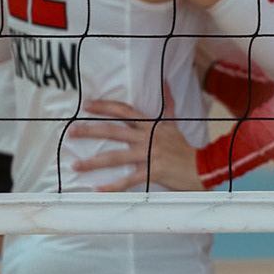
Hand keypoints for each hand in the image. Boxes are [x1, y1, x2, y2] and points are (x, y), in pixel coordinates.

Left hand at [68, 86, 206, 192]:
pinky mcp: (152, 173)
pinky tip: (97, 190)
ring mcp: (149, 155)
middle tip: (71, 132)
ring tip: (76, 165)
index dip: (105, 106)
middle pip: (114, 131)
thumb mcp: (174, 124)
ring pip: (116, 157)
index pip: (124, 111)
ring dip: (94, 162)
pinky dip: (112, 187)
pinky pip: (128, 180)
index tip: (86, 105)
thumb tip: (165, 82)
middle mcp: (147, 138)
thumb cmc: (184, 148)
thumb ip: (167, 104)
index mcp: (151, 125)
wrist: (202, 167)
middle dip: (91, 131)